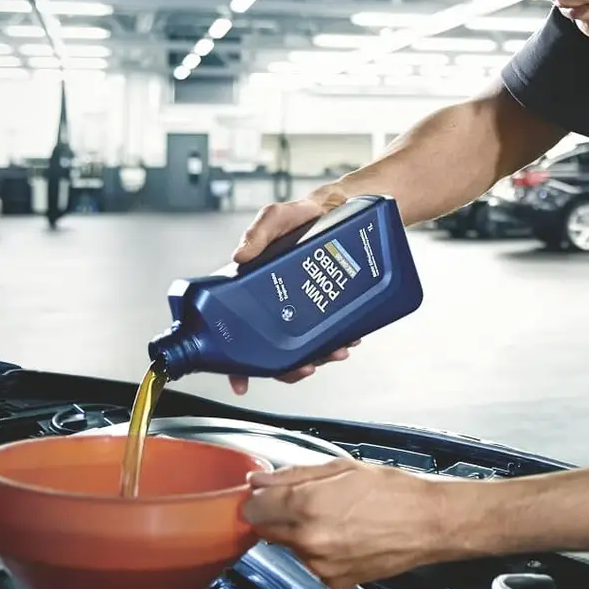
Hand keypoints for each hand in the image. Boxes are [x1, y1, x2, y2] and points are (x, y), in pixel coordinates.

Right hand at [227, 188, 349, 395]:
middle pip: (275, 349)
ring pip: (306, 344)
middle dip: (289, 367)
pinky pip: (333, 330)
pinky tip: (352, 336)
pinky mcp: (331, 303)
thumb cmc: (302, 213)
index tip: (240, 382)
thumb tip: (240, 255)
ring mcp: (305, 307)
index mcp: (255, 290)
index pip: (239, 333)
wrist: (343, 207)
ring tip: (336, 351)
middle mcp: (278, 303)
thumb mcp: (276, 217)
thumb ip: (258, 232)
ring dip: (319, 355)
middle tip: (306, 366)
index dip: (237, 363)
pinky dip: (342, 338)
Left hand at [242, 459, 456, 588]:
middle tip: (309, 501)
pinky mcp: (333, 581)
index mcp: (308, 505)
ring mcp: (320, 564)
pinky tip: (346, 535)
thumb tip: (260, 480)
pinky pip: (312, 563)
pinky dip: (321, 551)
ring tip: (338, 517)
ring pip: (290, 546)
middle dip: (279, 515)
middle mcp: (309, 539)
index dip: (258, 497)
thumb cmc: (393, 491)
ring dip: (302, 533)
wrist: (428, 523)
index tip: (266, 494)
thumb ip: (294, 474)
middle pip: (266, 530)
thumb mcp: (342, 469)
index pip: (253, 508)